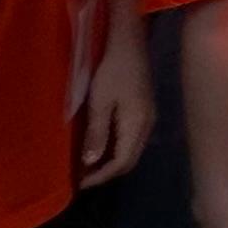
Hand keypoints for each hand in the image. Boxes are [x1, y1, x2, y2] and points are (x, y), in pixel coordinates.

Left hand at [78, 28, 151, 186]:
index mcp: (137, 125)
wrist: (129, 43)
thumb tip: (91, 163)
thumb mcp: (99, 102)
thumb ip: (96, 133)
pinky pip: (132, 140)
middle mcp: (147, 126)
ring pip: (131, 151)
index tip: (80, 183)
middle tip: (83, 178)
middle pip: (130, 160)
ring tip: (89, 165)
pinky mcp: (144, 110)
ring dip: (111, 161)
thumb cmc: (112, 71)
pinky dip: (116, 149)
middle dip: (107, 172)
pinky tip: (102, 146)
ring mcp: (148, 118)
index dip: (101, 176)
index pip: (121, 162)